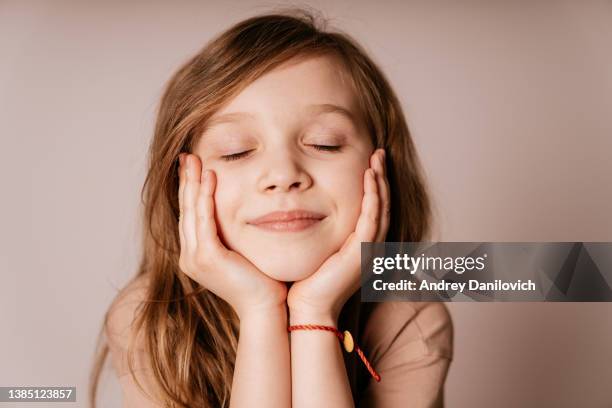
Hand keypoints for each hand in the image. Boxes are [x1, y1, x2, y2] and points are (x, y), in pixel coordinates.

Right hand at [178, 154, 287, 318]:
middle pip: (185, 209)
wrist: (266, 308)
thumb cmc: (263, 282)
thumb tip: (243, 211)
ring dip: (193, 183)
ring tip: (194, 159)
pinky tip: (210, 177)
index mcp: (197, 255)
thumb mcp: (244, 251)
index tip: (193, 166)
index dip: (189, 189)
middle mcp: (190, 256)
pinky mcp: (207, 257)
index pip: (190, 215)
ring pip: (191, 211)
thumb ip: (235, 234)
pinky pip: (204, 219)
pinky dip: (205, 197)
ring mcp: (195, 257)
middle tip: (187, 155)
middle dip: (186, 180)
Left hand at [287, 148, 389, 322]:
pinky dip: (373, 197)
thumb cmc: (306, 282)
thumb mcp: (317, 249)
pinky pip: (372, 218)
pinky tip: (370, 178)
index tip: (370, 163)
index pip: (374, 210)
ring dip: (380, 182)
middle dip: (382, 178)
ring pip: (381, 208)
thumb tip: (304, 210)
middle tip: (379, 154)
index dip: (375, 186)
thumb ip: (320, 231)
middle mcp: (371, 247)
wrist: (308, 308)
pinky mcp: (362, 252)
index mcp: (362, 247)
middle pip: (383, 205)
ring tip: (377, 159)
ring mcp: (370, 250)